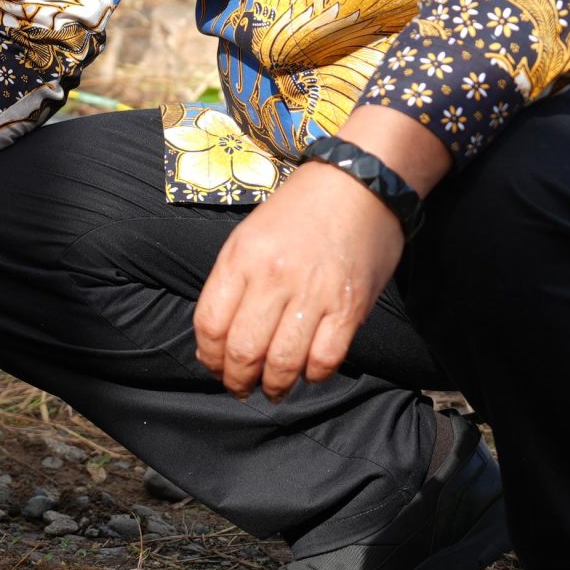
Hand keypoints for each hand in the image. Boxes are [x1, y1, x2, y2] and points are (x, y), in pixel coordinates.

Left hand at [192, 165, 405, 399]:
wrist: (360, 181)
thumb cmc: (301, 209)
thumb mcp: (250, 234)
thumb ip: (234, 281)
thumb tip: (221, 337)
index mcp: (241, 257)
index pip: (210, 324)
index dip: (209, 357)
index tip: (215, 366)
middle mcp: (273, 277)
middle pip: (243, 351)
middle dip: (237, 380)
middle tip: (241, 388)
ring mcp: (313, 293)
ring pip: (283, 363)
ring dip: (275, 386)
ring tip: (274, 389)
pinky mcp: (350, 307)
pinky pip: (325, 359)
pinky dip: (314, 375)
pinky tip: (309, 370)